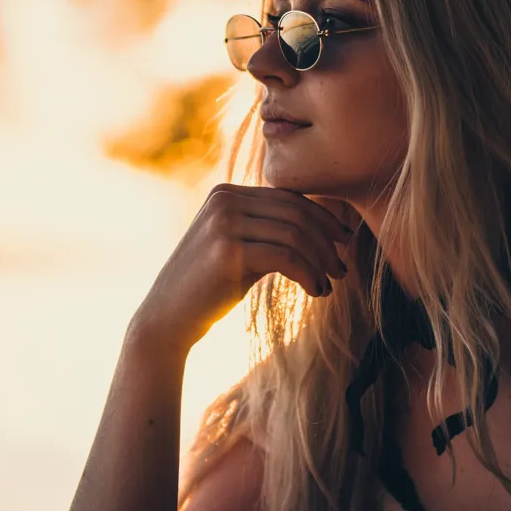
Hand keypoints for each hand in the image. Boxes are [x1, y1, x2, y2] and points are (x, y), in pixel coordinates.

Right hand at [130, 184, 354, 355]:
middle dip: (326, 241)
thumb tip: (322, 227)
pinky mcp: (227, 250)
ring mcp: (223, 222)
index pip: (289, 197)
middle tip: (342, 269)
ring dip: (320, 262)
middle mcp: (223, 199)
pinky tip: (316, 291)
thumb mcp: (240, 248)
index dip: (322, 218)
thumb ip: (268, 230)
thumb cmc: (209, 288)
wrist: (168, 318)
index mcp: (225, 193)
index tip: (343, 242)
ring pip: (295, 234)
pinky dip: (308, 274)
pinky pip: (286, 257)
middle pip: (296, 212)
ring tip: (329, 284)